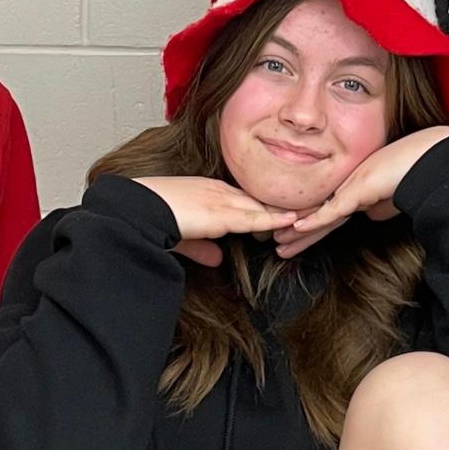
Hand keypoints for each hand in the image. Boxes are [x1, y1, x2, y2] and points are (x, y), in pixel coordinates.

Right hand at [134, 176, 299, 267]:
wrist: (136, 211)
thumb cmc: (150, 218)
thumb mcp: (181, 236)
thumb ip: (200, 247)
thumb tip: (217, 260)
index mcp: (208, 190)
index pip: (245, 197)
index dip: (266, 204)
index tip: (286, 209)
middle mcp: (217, 190)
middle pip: (259, 197)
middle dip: (283, 203)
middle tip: (310, 206)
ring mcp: (220, 199)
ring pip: (261, 205)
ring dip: (286, 210)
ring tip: (312, 213)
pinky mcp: (220, 212)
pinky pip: (254, 216)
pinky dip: (275, 219)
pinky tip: (292, 221)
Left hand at [273, 127, 448, 258]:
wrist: (429, 160)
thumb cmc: (415, 172)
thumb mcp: (392, 195)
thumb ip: (379, 205)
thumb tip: (371, 216)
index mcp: (356, 189)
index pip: (328, 212)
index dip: (311, 225)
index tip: (293, 236)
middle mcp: (349, 187)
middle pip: (317, 213)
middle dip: (296, 232)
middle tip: (275, 244)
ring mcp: (351, 186)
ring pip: (319, 213)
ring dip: (297, 231)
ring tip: (278, 243)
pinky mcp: (358, 189)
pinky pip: (333, 210)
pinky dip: (314, 220)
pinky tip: (298, 228)